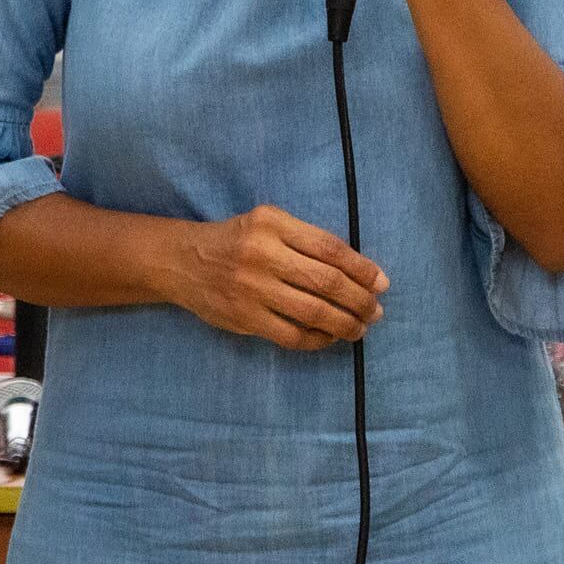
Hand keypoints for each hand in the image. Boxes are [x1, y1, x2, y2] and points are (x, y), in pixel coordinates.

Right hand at [172, 204, 387, 351]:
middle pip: (325, 281)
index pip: (329, 248)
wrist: (183, 261)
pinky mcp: (243, 318)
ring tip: (360, 328)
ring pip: (312, 312)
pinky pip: (291, 335)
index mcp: (273, 224)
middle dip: (359, 299)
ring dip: (345, 324)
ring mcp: (251, 288)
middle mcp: (263, 253)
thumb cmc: (237, 240)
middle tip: (376, 310)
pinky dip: (317, 339)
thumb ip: (306, 240)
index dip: (362, 268)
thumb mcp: (268, 223)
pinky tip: (330, 337)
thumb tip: (359, 271)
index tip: (381, 283)